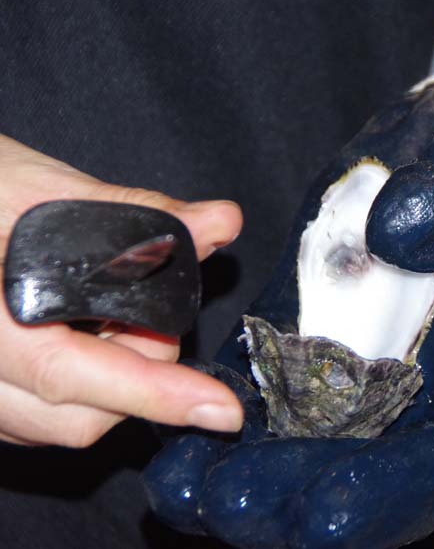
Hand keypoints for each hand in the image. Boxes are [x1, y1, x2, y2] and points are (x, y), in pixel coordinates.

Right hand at [0, 134, 245, 446]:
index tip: (220, 410)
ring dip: (109, 382)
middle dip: (139, 371)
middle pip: (75, 417)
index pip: (67, 375)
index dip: (153, 395)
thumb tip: (220, 222)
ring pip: (55, 427)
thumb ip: (132, 213)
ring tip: (101, 314)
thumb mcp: (39, 186)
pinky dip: (77, 388)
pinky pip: (31, 420)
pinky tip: (76, 334)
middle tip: (145, 308)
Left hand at [144, 67, 433, 547]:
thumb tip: (399, 236)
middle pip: (374, 460)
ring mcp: (369, 339)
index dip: (394, 491)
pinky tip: (175, 424)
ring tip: (186, 490)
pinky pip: (274, 370)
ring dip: (255, 471)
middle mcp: (427, 359)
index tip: (327, 515)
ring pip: (316, 429)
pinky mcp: (319, 307)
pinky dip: (229, 403)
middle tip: (227, 507)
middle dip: (303, 498)